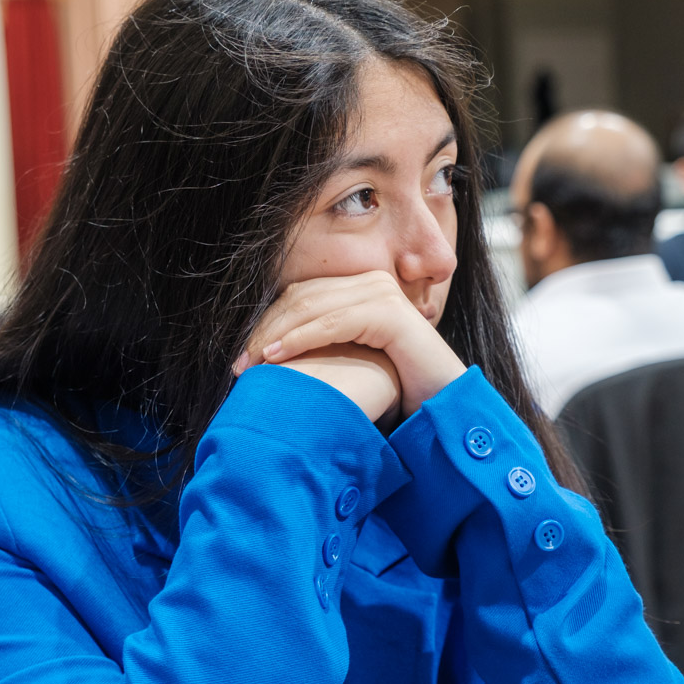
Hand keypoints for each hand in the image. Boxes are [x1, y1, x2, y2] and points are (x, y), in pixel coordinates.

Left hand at [234, 272, 465, 418]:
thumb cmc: (399, 386)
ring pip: (310, 308)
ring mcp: (381, 293)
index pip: (301, 296)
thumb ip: (326, 348)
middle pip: (300, 298)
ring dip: (274, 336)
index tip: (243, 356)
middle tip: (238, 363)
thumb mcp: (354, 360)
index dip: (267, 323)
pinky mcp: (388, 312)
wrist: (445, 401)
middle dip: (264, 330)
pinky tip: (275, 358)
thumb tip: (273, 358)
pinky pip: (332, 323)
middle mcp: (371, 282)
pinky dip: (299, 339)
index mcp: (361, 289)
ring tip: (249, 364)